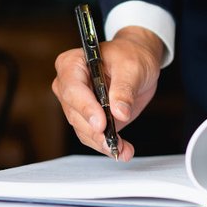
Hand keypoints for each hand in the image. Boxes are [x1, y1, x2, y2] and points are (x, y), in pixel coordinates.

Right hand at [52, 26, 163, 160]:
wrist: (138, 61)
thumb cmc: (131, 56)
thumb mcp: (132, 67)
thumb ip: (124, 89)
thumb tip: (119, 112)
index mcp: (72, 64)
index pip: (72, 89)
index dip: (86, 108)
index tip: (101, 123)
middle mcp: (68, 85)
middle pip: (75, 113)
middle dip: (95, 131)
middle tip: (113, 142)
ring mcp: (77, 104)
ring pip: (82, 129)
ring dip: (102, 142)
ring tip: (123, 149)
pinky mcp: (89, 118)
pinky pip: (93, 136)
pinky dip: (107, 145)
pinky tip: (123, 150)